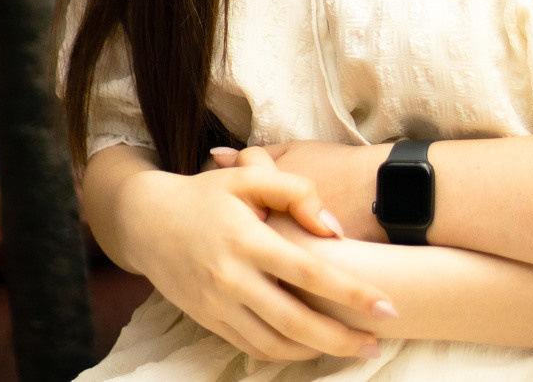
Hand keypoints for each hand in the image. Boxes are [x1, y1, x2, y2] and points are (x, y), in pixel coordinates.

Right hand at [94, 146, 390, 361]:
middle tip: (378, 342)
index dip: (351, 292)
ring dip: (317, 352)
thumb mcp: (249, 177)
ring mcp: (218, 306)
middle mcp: (232, 279)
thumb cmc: (206, 194)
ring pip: (275, 344)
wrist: (146, 222)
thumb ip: (296, 192)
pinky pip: (252, 347)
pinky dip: (285, 355)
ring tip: (353, 348)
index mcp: (247, 239)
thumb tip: (334, 229)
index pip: (309, 273)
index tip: (385, 305)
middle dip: (342, 337)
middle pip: (296, 321)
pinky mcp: (209, 321)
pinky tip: (311, 349)